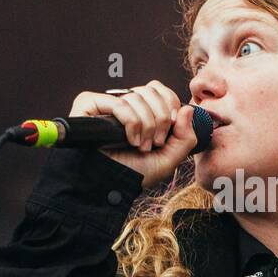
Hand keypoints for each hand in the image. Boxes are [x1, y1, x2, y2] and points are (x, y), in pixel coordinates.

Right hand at [68, 81, 197, 188]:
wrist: (108, 186)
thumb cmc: (133, 174)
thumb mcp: (168, 159)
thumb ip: (185, 137)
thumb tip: (188, 109)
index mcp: (141, 112)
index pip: (160, 91)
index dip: (170, 105)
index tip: (170, 128)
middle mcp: (123, 105)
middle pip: (151, 90)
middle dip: (160, 118)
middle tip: (155, 142)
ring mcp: (106, 104)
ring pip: (137, 96)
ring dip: (146, 125)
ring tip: (140, 145)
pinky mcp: (89, 104)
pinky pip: (120, 103)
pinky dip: (131, 123)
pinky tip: (129, 140)